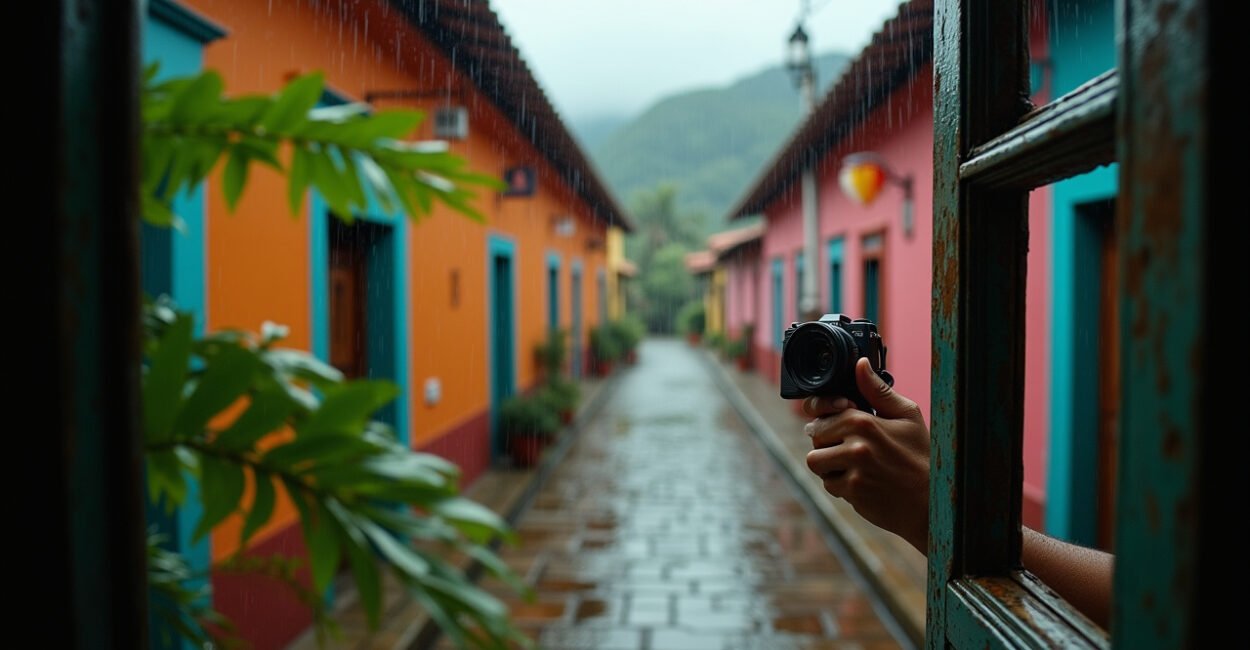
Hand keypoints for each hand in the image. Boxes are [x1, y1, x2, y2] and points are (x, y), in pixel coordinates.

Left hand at [802, 357, 930, 553]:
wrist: (931, 500)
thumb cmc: (920, 456)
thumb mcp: (907, 415)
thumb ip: (877, 390)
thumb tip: (859, 364)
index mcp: (864, 421)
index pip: (821, 412)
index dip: (823, 415)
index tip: (832, 420)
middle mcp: (856, 445)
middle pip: (815, 436)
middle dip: (827, 440)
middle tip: (849, 445)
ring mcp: (853, 471)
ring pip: (816, 461)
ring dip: (828, 462)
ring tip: (852, 463)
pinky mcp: (852, 493)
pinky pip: (828, 484)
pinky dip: (839, 483)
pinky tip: (861, 480)